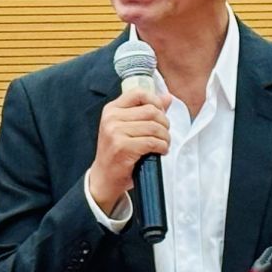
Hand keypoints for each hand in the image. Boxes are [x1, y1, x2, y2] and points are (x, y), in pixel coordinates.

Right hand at [88, 88, 169, 212]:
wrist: (104, 177)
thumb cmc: (118, 152)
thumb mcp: (127, 127)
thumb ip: (146, 110)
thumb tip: (167, 97)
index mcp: (112, 109)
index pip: (138, 93)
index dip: (155, 101)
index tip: (161, 114)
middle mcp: (111, 118)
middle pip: (151, 111)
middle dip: (164, 123)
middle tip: (164, 134)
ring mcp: (115, 132)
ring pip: (154, 127)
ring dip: (165, 137)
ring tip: (163, 144)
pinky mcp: (122, 147)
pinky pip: (152, 142)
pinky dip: (162, 147)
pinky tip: (160, 151)